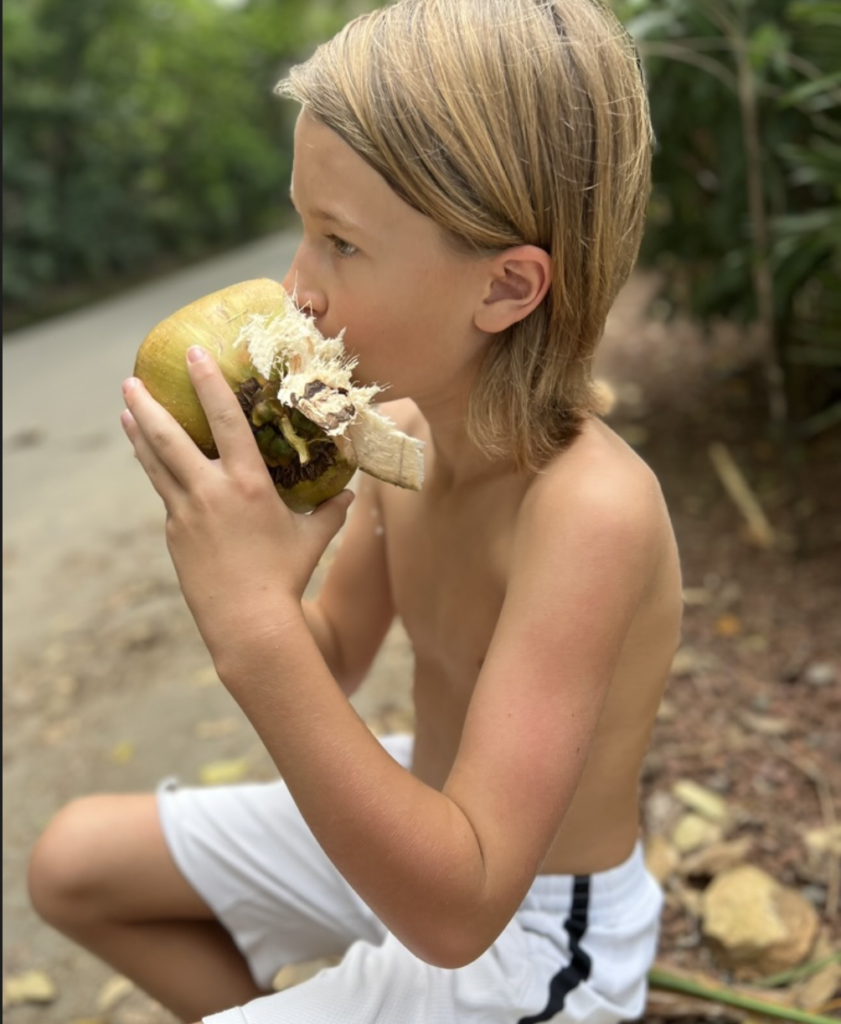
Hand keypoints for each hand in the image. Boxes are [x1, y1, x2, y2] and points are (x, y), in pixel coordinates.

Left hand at [120, 346, 353, 665]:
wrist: (247, 622)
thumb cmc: (286, 578)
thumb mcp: (313, 540)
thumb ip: (330, 512)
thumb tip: (351, 495)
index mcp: (247, 485)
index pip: (225, 422)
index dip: (209, 385)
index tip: (193, 355)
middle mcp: (210, 492)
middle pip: (168, 439)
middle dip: (148, 406)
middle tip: (131, 379)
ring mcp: (185, 513)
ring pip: (155, 465)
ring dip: (138, 434)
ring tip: (125, 411)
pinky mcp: (174, 535)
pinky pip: (167, 496)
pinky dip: (159, 475)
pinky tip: (157, 467)